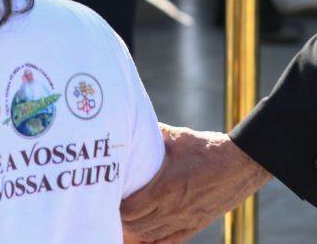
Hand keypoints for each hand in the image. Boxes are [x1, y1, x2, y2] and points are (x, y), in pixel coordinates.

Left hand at [121, 123, 271, 243]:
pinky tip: (146, 236)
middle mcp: (174, 209)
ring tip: (127, 218)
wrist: (243, 164)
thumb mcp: (176, 137)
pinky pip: (171, 241)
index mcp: (166, 189)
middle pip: (137, 226)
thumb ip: (152, 134)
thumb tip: (130, 121)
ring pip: (152, 236)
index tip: (110, 194)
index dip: (116, 205)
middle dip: (122, 218)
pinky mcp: (197, 224)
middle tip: (113, 205)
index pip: (130, 210)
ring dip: (136, 230)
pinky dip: (155, 240)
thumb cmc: (206, 149)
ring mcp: (186, 220)